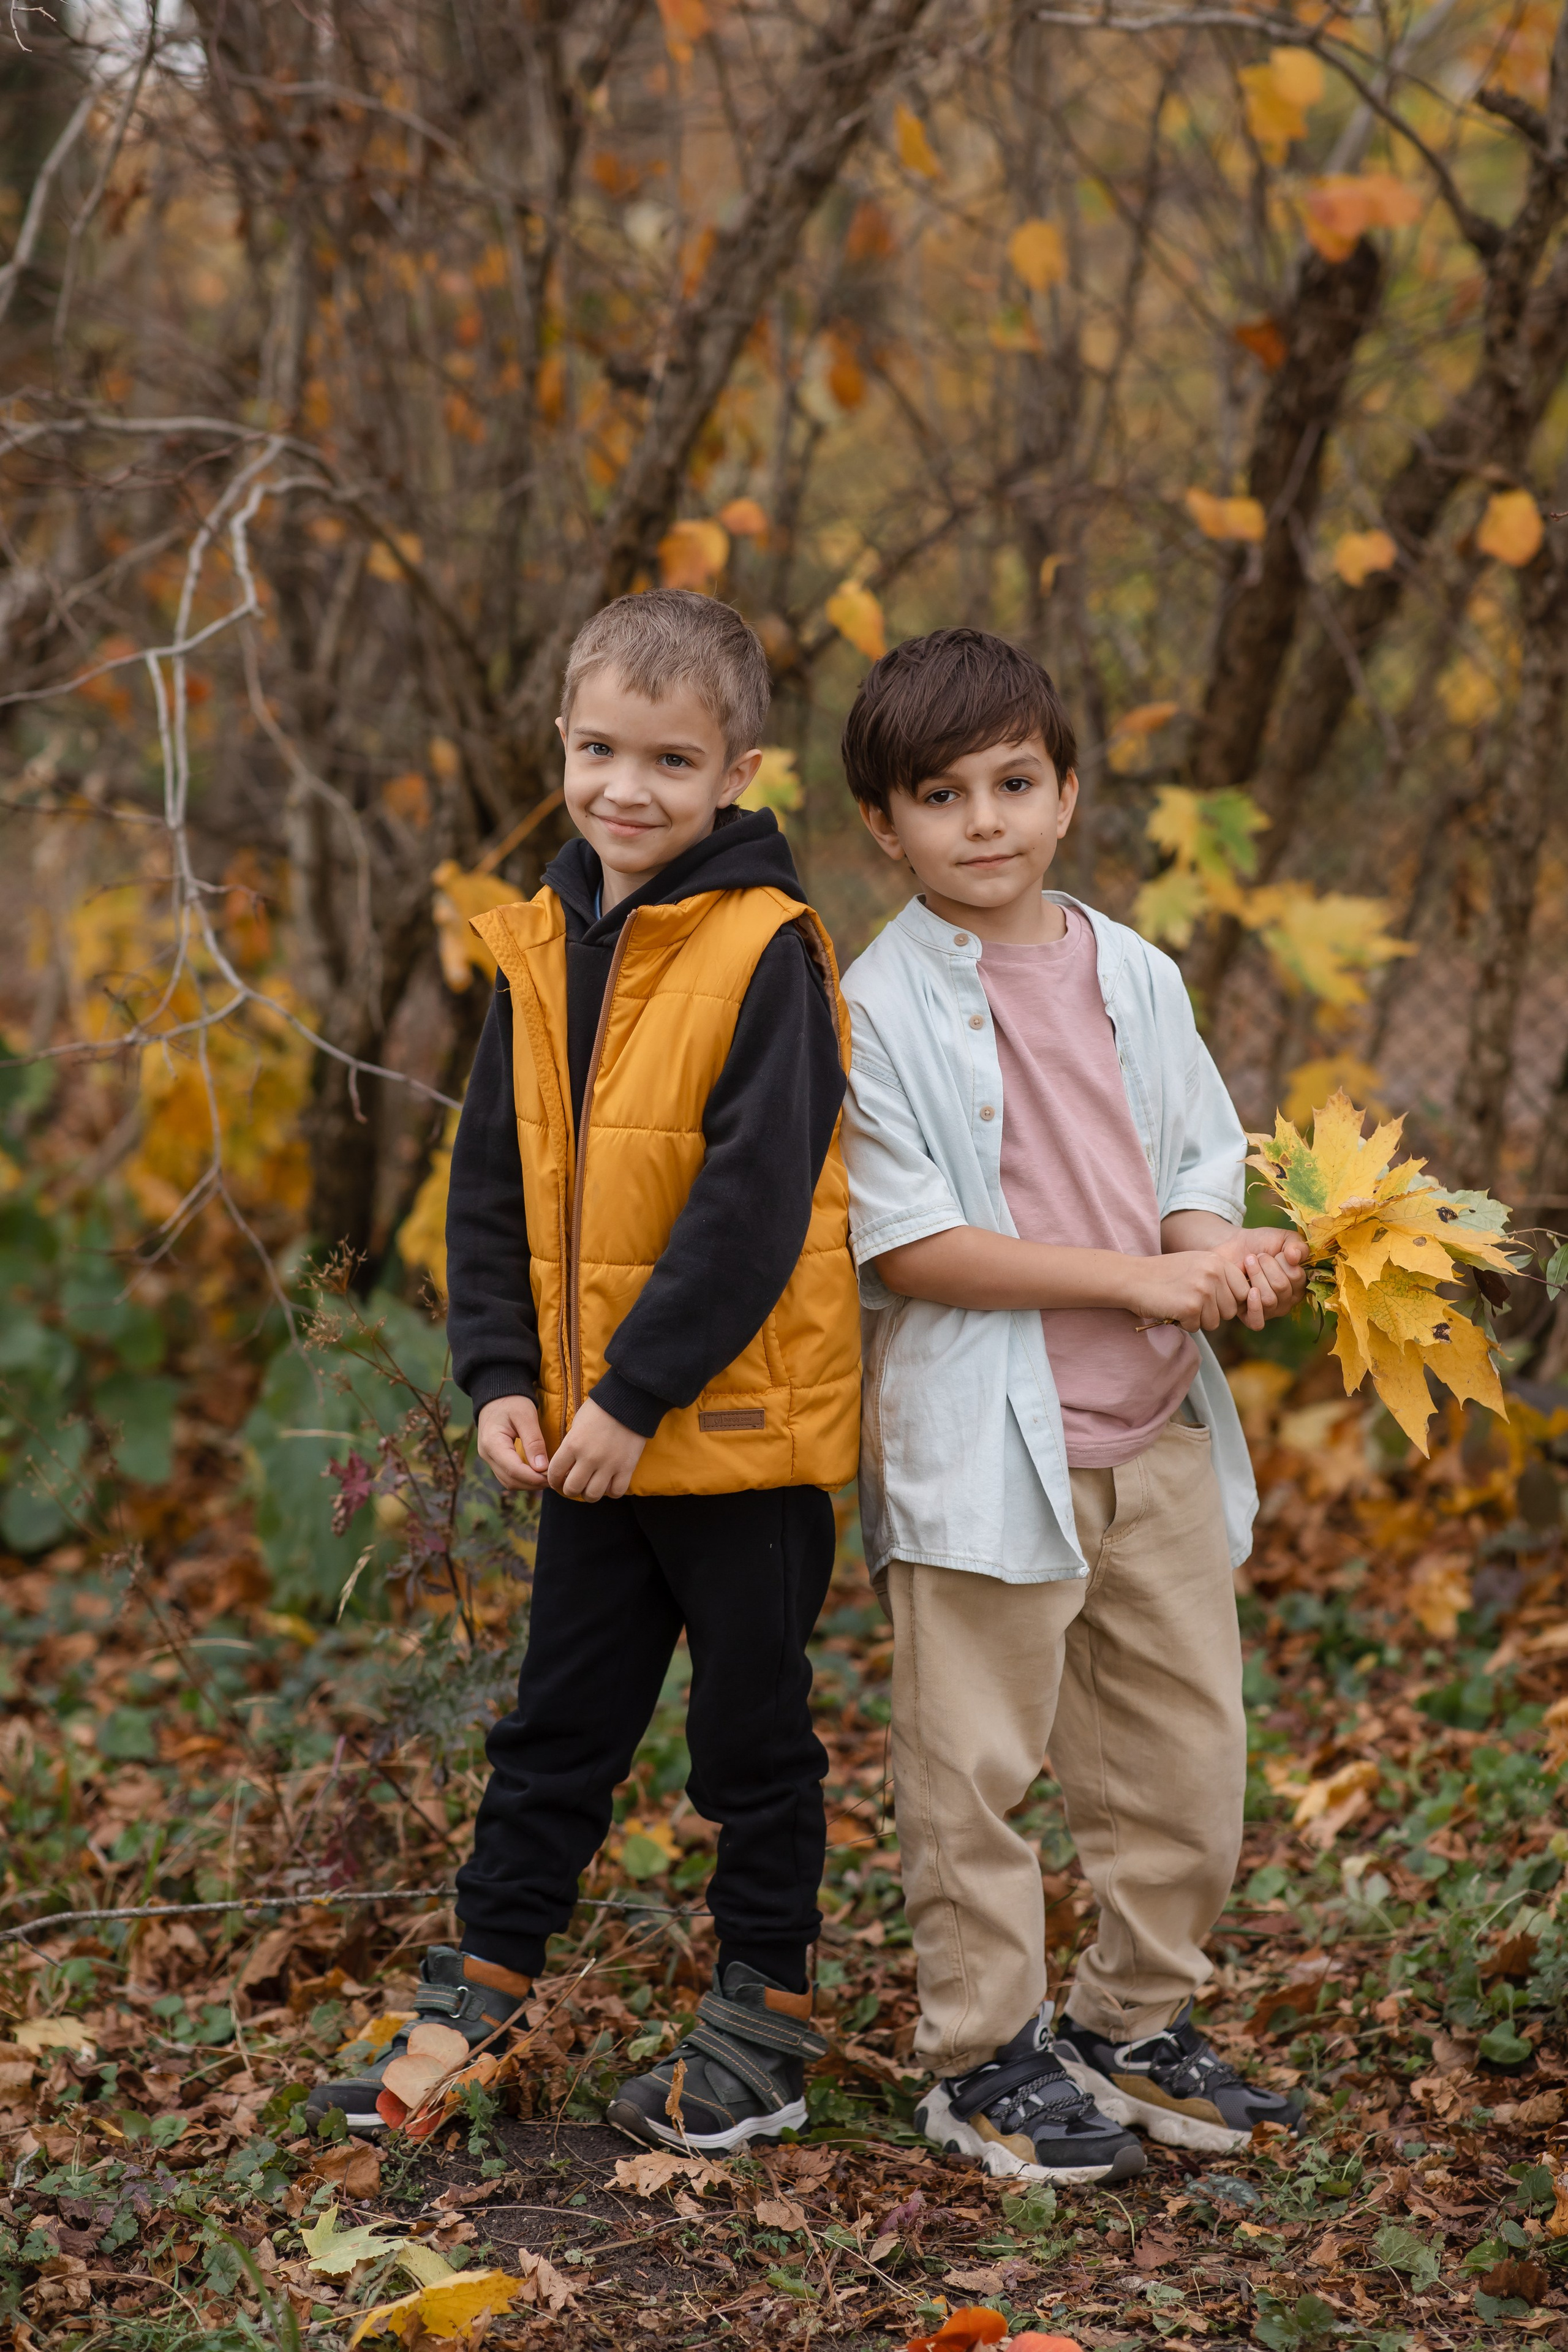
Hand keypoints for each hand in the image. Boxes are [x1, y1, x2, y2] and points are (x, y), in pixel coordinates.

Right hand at [476, 1395, 550, 1492]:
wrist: (498, 1395)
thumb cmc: (512, 1401)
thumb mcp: (526, 1416)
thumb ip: (534, 1441)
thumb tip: (542, 1468)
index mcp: (492, 1443)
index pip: (513, 1469)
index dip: (534, 1478)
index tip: (552, 1477)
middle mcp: (487, 1454)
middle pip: (510, 1479)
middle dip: (533, 1483)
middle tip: (554, 1479)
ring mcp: (489, 1458)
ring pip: (509, 1481)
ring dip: (529, 1484)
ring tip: (548, 1478)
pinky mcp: (495, 1459)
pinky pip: (508, 1475)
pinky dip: (523, 1479)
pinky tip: (538, 1474)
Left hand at [547, 1397, 646, 1501]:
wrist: (628, 1400)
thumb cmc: (599, 1409)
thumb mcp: (576, 1424)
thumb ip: (570, 1446)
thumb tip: (565, 1466)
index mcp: (573, 1444)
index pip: (555, 1473)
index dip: (553, 1481)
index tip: (556, 1481)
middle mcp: (589, 1458)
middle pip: (573, 1488)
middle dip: (570, 1490)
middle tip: (573, 1485)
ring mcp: (609, 1464)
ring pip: (593, 1494)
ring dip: (589, 1493)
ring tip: (591, 1487)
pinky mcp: (627, 1467)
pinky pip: (616, 1492)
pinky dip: (610, 1491)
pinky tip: (608, 1484)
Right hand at [1123, 1249, 1254, 1332]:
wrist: (1132, 1278)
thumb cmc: (1163, 1274)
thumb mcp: (1196, 1264)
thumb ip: (1220, 1277)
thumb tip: (1245, 1299)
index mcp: (1218, 1261)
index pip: (1243, 1291)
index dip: (1228, 1301)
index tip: (1212, 1301)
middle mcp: (1214, 1273)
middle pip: (1230, 1310)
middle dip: (1212, 1312)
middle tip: (1191, 1302)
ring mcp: (1203, 1290)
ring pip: (1215, 1322)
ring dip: (1198, 1319)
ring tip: (1179, 1303)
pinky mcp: (1190, 1307)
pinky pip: (1197, 1327)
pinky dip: (1183, 1323)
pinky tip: (1171, 1308)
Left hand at [1206, 1226, 1309, 1330]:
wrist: (1233, 1246)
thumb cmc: (1262, 1243)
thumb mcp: (1284, 1238)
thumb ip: (1297, 1245)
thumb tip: (1294, 1257)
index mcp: (1298, 1284)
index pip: (1297, 1277)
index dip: (1283, 1261)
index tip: (1274, 1252)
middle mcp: (1287, 1300)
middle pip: (1281, 1288)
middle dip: (1267, 1266)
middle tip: (1257, 1257)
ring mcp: (1269, 1310)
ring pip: (1268, 1299)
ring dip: (1256, 1275)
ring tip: (1248, 1263)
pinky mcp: (1249, 1315)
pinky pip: (1257, 1322)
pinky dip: (1254, 1308)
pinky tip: (1250, 1291)